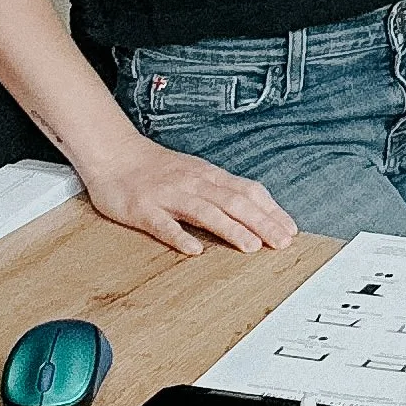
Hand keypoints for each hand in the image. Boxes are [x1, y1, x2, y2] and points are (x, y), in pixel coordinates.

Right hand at [75, 132, 297, 257]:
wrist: (114, 154)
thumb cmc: (157, 169)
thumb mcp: (196, 174)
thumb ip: (221, 190)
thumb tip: (255, 210)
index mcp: (209, 176)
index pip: (248, 192)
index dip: (271, 211)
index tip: (290, 230)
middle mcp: (193, 184)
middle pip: (233, 202)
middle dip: (261, 223)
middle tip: (281, 243)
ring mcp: (169, 196)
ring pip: (204, 212)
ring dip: (230, 229)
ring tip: (250, 247)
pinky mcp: (143, 209)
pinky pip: (163, 225)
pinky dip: (180, 236)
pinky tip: (194, 250)